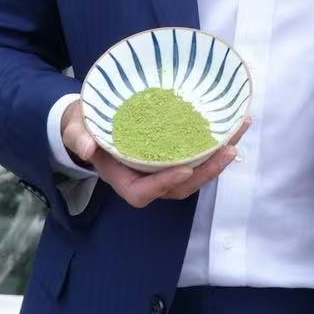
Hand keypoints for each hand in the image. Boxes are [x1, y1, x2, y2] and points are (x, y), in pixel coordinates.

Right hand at [60, 99, 250, 209]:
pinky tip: (234, 122)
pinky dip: (216, 143)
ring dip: (218, 158)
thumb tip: (87, 149)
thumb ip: (78, 137)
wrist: (92, 121)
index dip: (165, 184)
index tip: (184, 169)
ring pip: (194, 173)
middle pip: (180, 186)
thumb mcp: (75, 128)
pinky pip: (197, 156)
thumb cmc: (84, 126)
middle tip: (228, 150)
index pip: (144, 192)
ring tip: (238, 133)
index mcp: (122, 178)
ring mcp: (162, 169)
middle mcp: (147, 179)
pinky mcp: (173, 155)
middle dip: (205, 172)